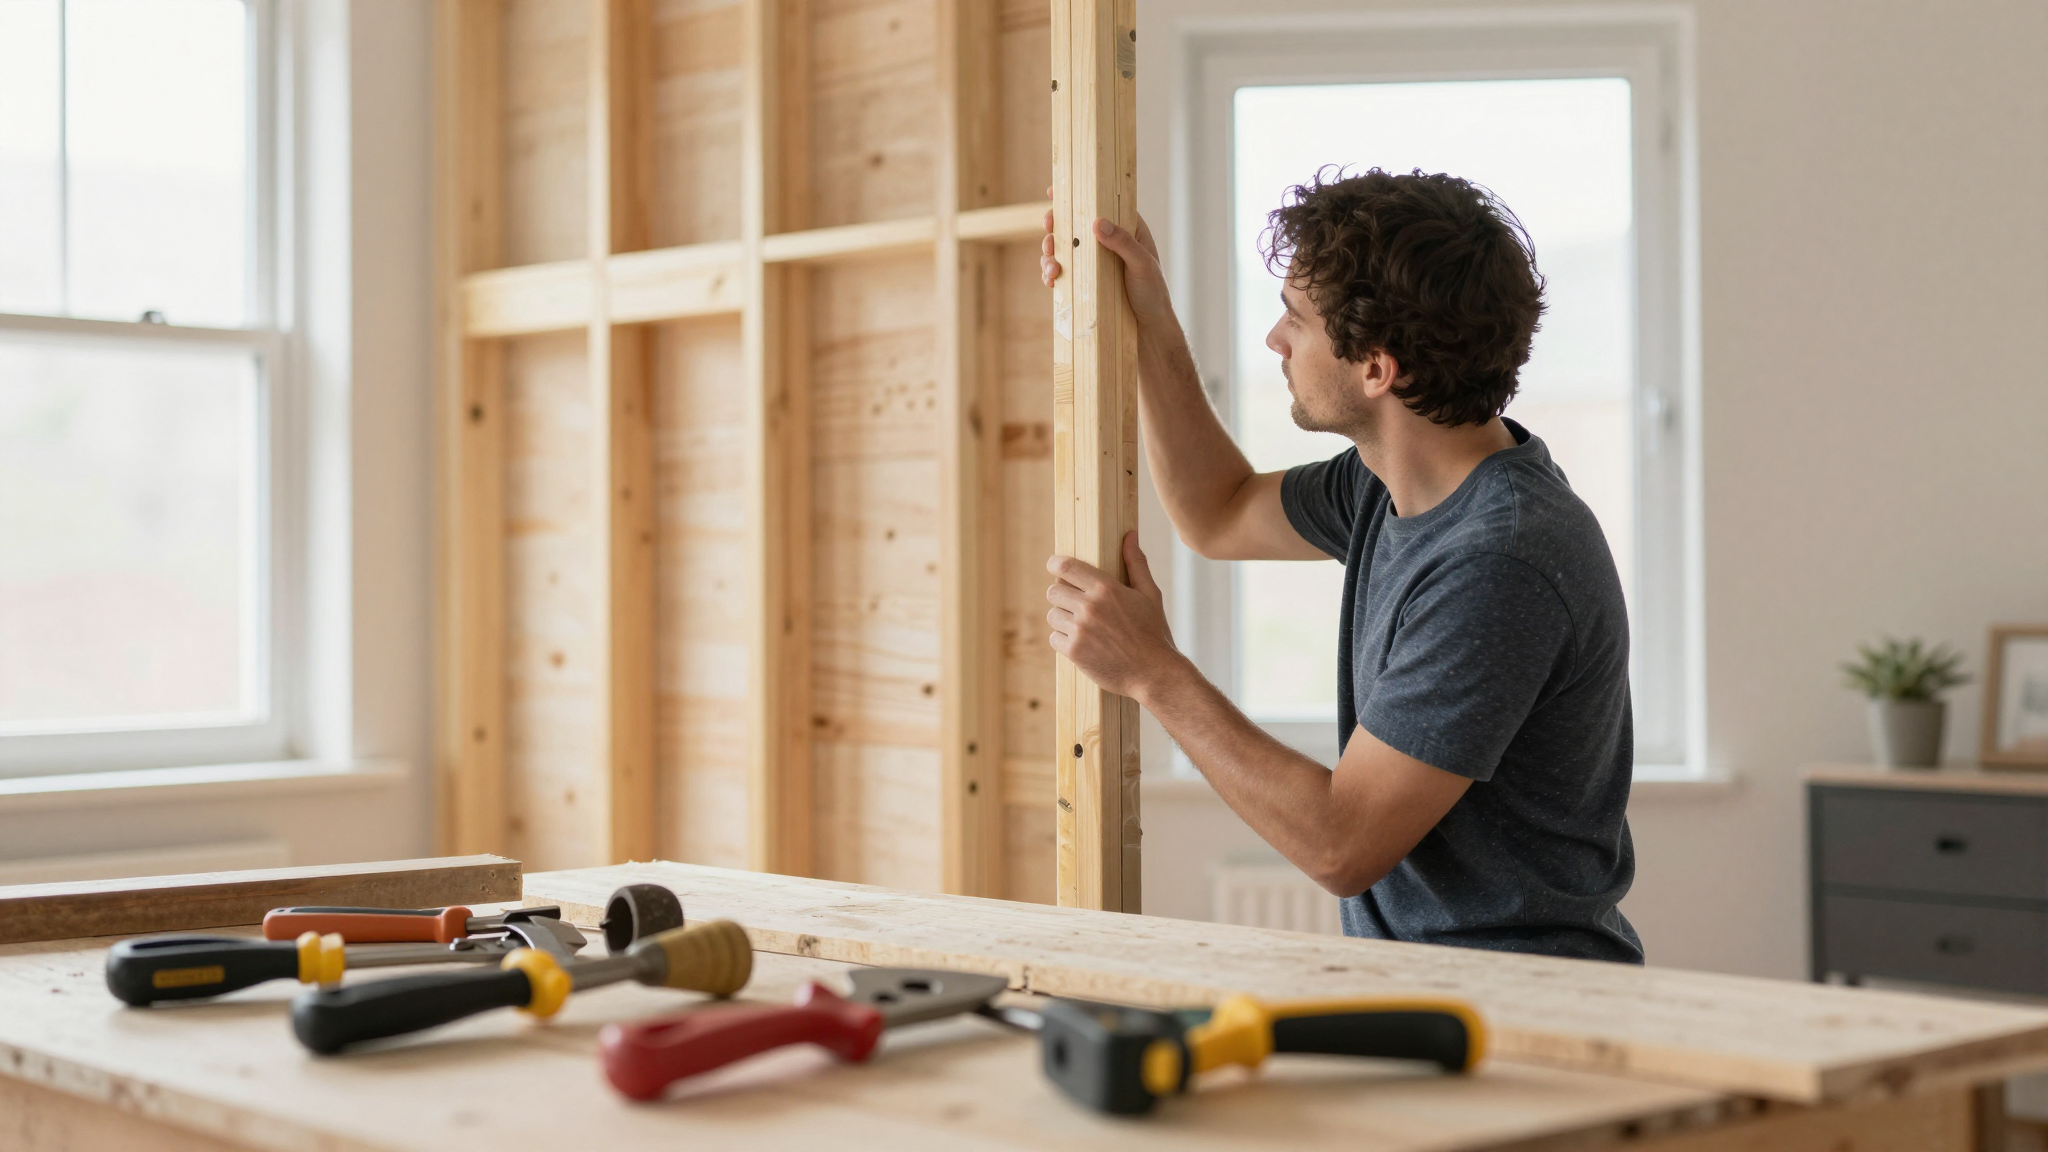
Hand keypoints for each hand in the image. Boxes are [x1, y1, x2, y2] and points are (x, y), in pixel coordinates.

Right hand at [1039, 188, 1171, 324]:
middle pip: (1075, 225)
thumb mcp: (1142, 265)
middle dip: (1056, 226)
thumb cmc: (1153, 293)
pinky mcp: (1085, 282)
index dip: (1076, 197)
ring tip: (1051, 265)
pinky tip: (1050, 280)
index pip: (1100, 205)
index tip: (1052, 191)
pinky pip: (1063, 272)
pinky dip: (1051, 273)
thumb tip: (1097, 223)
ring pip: (1064, 249)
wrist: (1149, 329)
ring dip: (1050, 253)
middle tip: (1048, 229)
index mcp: (1126, 230)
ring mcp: (1094, 263)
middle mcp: (1107, 243)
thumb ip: (1123, 243)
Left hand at [1046, 531, 1181, 700]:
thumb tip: (1129, 534)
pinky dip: (1063, 640)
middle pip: (1053, 591)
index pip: (1065, 567)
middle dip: (1061, 595)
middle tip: (1074, 603)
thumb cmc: (1154, 632)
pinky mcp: (1074, 651)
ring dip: (1062, 619)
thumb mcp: (1150, 594)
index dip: (1056, 565)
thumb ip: (1136, 563)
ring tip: (1081, 626)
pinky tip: (1081, 642)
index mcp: (1106, 588)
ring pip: (1052, 615)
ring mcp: (1080, 630)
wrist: (1155, 674)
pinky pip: (1054, 637)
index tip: (1055, 567)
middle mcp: (1090, 607)